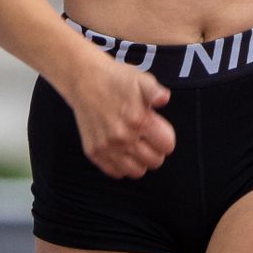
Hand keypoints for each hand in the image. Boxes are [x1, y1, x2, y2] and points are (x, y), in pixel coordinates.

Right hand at [65, 58, 174, 179]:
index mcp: (138, 120)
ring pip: (136, 171)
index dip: (167, 138)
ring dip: (141, 161)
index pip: (167, 146)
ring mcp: (106, 147)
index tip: (159, 130)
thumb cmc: (116, 79)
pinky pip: (115, 172)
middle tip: (149, 138)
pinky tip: (123, 152)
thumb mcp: (142, 80)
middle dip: (157, 151)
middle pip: (154, 161)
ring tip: (137, 146)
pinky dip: (122, 166)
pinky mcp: (93, 152)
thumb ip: (156, 92)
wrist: (85, 80)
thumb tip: (164, 99)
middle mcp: (122, 137)